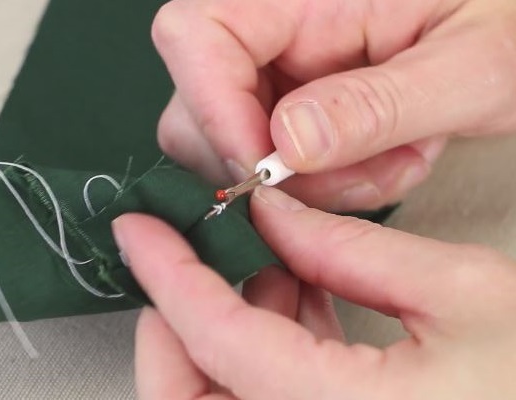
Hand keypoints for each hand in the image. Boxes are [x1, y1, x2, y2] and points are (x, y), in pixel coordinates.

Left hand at [113, 186, 515, 398]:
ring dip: (221, 330)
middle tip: (191, 259)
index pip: (220, 340)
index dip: (170, 275)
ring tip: (262, 266)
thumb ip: (349, 249)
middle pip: (188, 398)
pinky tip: (292, 297)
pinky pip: (259, 398)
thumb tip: (272, 214)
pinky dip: (258, 349)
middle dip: (174, 323)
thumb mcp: (460, 291)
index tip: (139, 231)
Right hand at [152, 0, 515, 210]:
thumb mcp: (469, 62)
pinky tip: (385, 160)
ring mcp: (279, 70)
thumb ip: (380, 104)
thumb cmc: (511, 22)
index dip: (212, 110)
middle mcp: (275, 27)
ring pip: (237, 150)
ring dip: (313, 182)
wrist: (515, 33)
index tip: (267, 171)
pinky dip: (328, 183)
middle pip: (198, 107)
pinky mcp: (291, 103)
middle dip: (271, 167)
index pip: (196, 35)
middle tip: (353, 177)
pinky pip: (276, 165)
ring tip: (393, 162)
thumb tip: (287, 145)